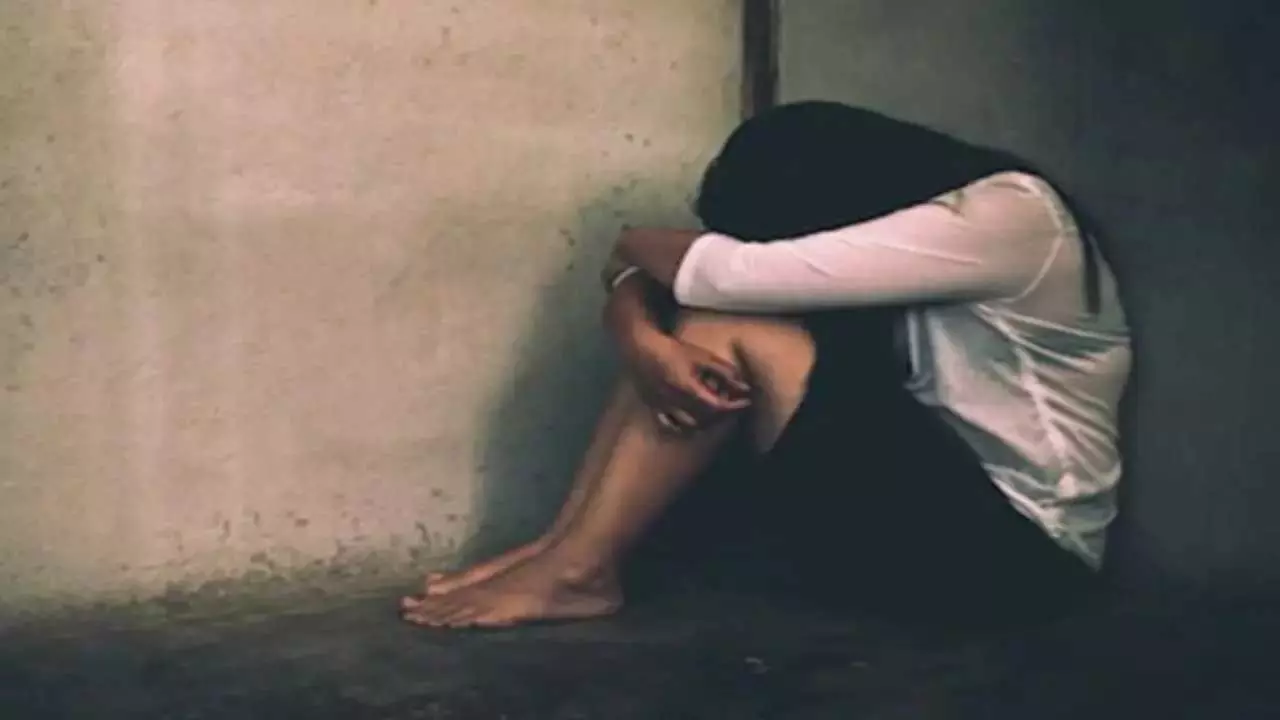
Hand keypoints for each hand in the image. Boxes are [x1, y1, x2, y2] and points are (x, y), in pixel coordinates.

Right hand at [624, 331, 751, 433]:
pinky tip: (690, 421)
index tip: (746, 402)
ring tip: (713, 414)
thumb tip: (745, 387)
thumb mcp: (702, 357)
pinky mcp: (653, 408)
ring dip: (704, 424)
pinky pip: (669, 426)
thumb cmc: (673, 350)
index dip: (735, 406)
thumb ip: (724, 372)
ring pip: (688, 427)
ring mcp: (663, 408)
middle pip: (706, 419)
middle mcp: (676, 404)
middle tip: (732, 404)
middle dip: (723, 414)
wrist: (641, 349)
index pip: (718, 407)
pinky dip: (682, 428)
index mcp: (690, 390)